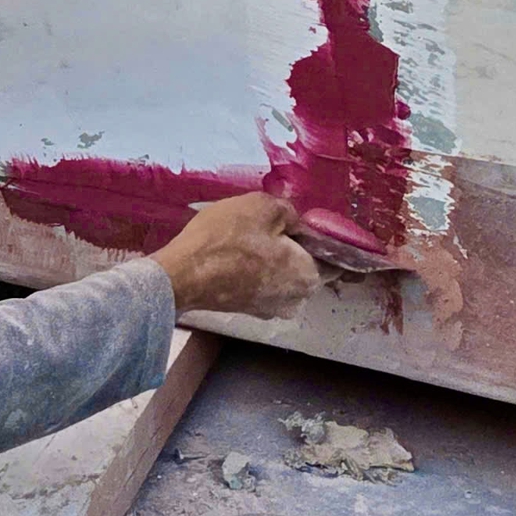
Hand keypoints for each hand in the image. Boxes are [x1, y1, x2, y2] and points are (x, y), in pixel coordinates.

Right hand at [150, 194, 321, 319]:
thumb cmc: (225, 239)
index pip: (333, 258)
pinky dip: (255, 271)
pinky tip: (235, 256)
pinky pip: (263, 285)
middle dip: (292, 248)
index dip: (319, 236)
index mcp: (309, 275)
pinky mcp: (249, 310)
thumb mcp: (262, 205)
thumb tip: (295, 221)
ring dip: (271, 260)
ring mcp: (271, 310)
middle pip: (305, 266)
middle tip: (266, 226)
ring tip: (246, 240)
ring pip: (282, 276)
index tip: (300, 223)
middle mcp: (297, 299)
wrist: (182, 274)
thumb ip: (290, 211)